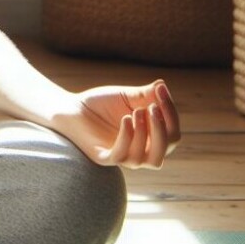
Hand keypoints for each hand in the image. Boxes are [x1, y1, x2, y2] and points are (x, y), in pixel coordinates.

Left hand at [60, 80, 180, 169]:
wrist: (72, 108)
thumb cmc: (102, 104)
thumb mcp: (126, 97)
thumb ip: (145, 94)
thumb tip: (162, 84)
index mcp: (151, 138)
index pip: (172, 133)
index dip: (170, 113)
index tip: (160, 90)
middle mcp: (141, 151)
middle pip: (166, 149)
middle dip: (163, 128)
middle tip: (152, 107)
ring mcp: (123, 157)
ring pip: (148, 159)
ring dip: (145, 134)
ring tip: (135, 112)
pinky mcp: (104, 157)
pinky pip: (121, 156)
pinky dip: (127, 139)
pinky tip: (125, 120)